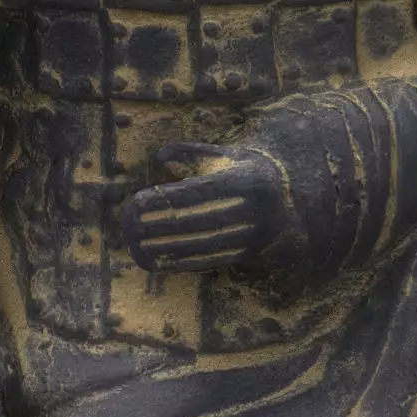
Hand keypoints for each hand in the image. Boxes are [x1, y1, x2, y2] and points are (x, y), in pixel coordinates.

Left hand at [122, 143, 293, 275]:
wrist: (285, 207)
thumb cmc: (244, 174)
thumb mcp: (226, 157)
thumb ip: (193, 154)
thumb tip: (161, 156)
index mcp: (245, 181)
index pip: (199, 192)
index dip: (167, 197)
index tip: (138, 200)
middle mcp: (251, 210)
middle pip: (198, 220)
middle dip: (161, 225)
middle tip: (131, 225)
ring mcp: (250, 235)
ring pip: (201, 244)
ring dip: (166, 247)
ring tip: (138, 245)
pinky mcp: (245, 254)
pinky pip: (209, 260)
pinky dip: (181, 262)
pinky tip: (158, 261)